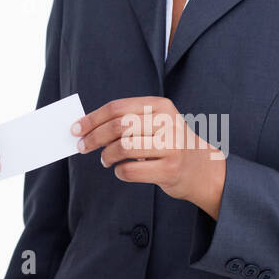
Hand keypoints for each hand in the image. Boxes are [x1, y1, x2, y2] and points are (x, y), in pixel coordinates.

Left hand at [71, 96, 226, 218]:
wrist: (202, 168)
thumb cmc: (168, 143)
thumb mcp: (155, 123)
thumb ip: (127, 120)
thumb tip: (86, 126)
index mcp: (160, 106)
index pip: (117, 108)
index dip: (92, 118)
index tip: (76, 129)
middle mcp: (167, 122)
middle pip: (118, 126)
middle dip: (94, 137)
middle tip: (82, 146)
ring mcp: (171, 146)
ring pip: (123, 147)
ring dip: (106, 155)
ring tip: (105, 160)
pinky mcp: (170, 169)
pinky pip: (131, 170)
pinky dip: (120, 172)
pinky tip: (121, 171)